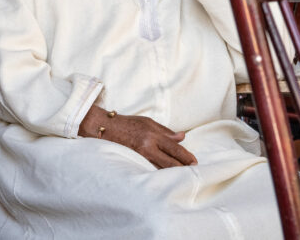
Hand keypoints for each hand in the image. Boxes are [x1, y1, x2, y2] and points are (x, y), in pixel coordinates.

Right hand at [79, 106, 196, 168]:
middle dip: (183, 168)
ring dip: (172, 173)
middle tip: (192, 172)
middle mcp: (147, 146)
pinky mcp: (133, 162)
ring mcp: (139, 156)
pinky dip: (158, 174)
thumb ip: (165, 131)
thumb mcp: (148, 122)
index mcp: (153, 135)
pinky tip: (164, 177)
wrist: (104, 128)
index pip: (175, 148)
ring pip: (161, 170)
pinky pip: (149, 170)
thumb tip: (182, 137)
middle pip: (170, 163)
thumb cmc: (127, 123)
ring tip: (182, 176)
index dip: (186, 157)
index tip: (194, 162)